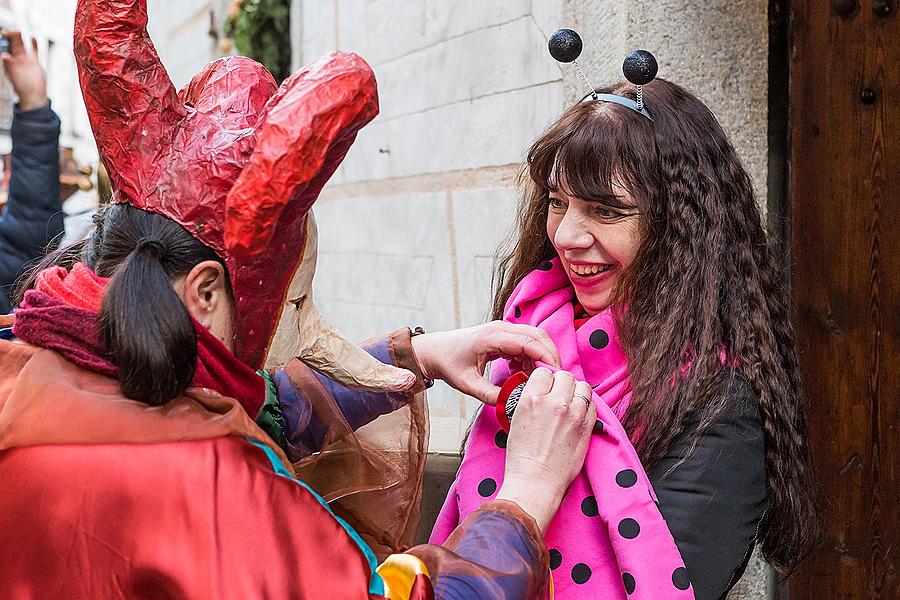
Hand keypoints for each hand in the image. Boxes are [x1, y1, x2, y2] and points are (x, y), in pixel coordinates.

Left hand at [1, 31, 47, 110]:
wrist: (33, 95)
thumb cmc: (21, 88)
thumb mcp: (13, 75)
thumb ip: (9, 65)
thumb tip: (4, 55)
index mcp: (9, 61)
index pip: (5, 47)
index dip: (4, 40)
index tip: (3, 33)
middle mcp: (16, 59)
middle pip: (13, 44)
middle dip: (11, 36)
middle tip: (9, 30)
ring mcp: (25, 59)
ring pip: (22, 45)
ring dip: (20, 38)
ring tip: (18, 31)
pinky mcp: (35, 62)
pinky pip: (34, 51)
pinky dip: (34, 44)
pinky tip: (33, 38)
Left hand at [410, 321, 559, 404]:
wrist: (434, 351)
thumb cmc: (448, 363)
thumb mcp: (468, 384)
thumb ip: (490, 395)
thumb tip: (511, 403)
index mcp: (492, 336)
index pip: (529, 342)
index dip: (546, 357)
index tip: (556, 374)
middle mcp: (500, 328)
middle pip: (538, 335)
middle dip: (550, 356)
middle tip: (556, 378)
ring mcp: (502, 330)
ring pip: (534, 338)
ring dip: (540, 358)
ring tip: (536, 380)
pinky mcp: (502, 336)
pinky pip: (525, 343)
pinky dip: (529, 358)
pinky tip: (521, 374)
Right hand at [495, 369, 594, 531]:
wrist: (536, 482)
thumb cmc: (522, 458)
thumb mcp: (516, 420)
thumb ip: (531, 400)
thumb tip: (543, 390)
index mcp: (531, 399)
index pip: (544, 373)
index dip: (545, 381)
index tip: (545, 388)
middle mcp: (554, 402)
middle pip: (565, 376)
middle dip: (561, 384)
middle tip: (558, 396)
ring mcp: (573, 413)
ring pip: (582, 386)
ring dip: (577, 392)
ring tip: (570, 404)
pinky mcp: (587, 426)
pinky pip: (592, 404)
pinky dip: (586, 406)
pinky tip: (578, 416)